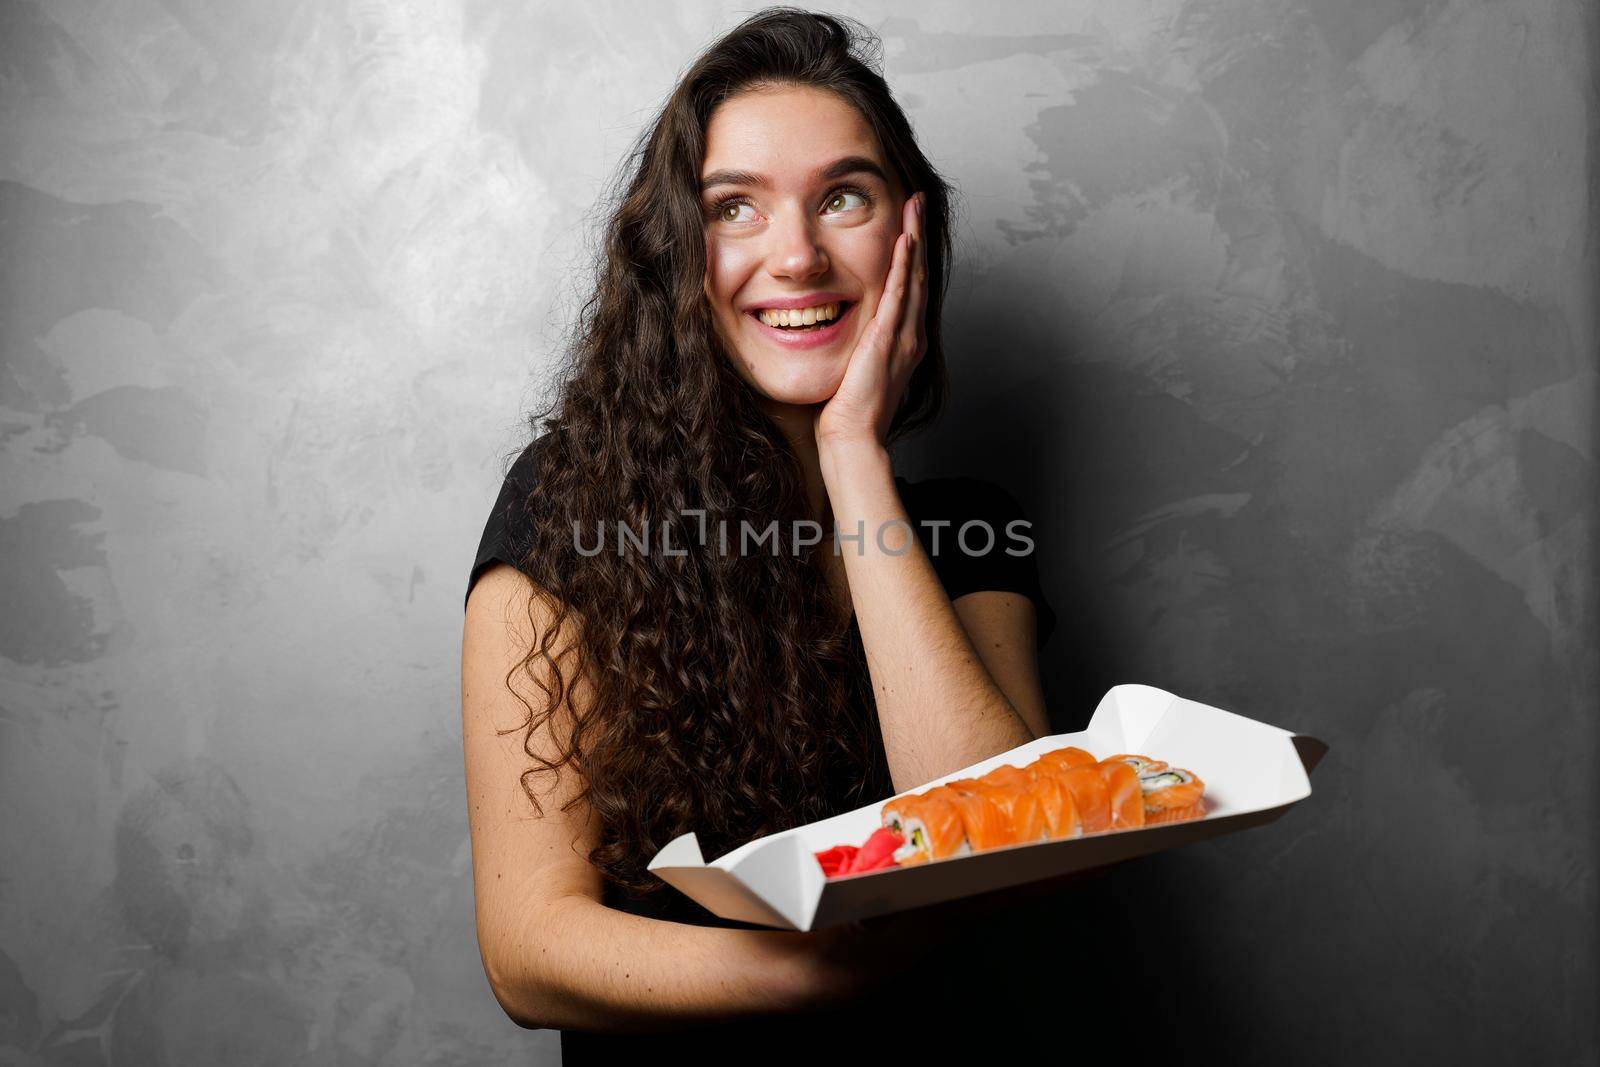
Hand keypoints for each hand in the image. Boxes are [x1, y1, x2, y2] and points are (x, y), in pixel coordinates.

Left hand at [813, 191, 927, 449]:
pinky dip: (903, 266)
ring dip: (914, 238)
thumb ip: (857, 344)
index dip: (912, 253)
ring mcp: (903, 337)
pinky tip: (903, 240)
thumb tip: (839, 327)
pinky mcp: (888, 341)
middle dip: (918, 234)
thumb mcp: (854, 367)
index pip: (910, 287)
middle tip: (918, 200)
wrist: (852, 437)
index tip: (907, 222)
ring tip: (915, 205)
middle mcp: (911, 335)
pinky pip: (898, 296)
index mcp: (904, 341)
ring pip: (914, 277)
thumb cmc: (847, 411)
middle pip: (919, 274)